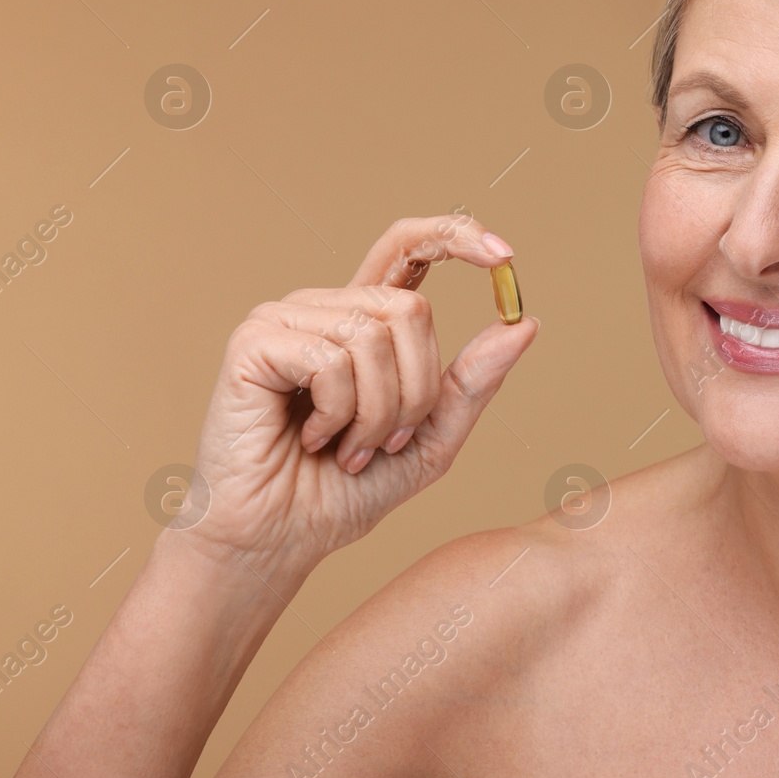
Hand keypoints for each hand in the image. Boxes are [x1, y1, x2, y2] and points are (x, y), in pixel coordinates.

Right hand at [175, 214, 538, 581]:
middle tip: (387, 441)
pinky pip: (331, 359)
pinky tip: (312, 438)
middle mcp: (323, 308)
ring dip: (378, 412)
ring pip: (373, 335)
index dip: (455, 237)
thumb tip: (525, 323)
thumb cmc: (344, 491)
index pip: (410, 248)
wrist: (280, 539)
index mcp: (363, 321)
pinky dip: (337, 412)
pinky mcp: (253, 343)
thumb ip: (474, 380)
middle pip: (410, 308)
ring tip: (347, 447)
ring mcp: (284, 320)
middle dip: (417, 390)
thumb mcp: (433, 437)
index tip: (505, 256)